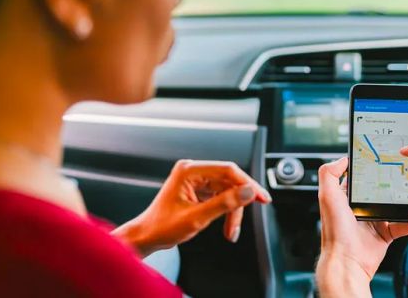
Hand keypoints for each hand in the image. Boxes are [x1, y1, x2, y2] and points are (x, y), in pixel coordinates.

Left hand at [113, 159, 270, 255]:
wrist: (146, 237)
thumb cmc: (162, 227)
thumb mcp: (196, 218)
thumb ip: (224, 203)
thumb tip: (248, 192)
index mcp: (189, 170)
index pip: (228, 170)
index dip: (248, 183)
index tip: (261, 196)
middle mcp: (193, 171)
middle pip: (229, 181)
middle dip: (239, 202)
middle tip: (251, 215)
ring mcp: (195, 180)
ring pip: (227, 190)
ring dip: (233, 210)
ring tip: (231, 231)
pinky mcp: (198, 189)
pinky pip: (220, 196)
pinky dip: (226, 211)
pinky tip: (226, 225)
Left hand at [316, 156, 407, 297]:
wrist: (346, 262)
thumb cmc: (335, 230)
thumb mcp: (327, 196)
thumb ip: (330, 173)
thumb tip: (342, 159)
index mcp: (350, 195)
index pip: (369, 173)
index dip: (383, 163)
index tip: (397, 154)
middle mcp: (363, 205)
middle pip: (388, 185)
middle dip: (405, 176)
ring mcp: (375, 220)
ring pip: (399, 203)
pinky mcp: (385, 234)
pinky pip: (403, 225)